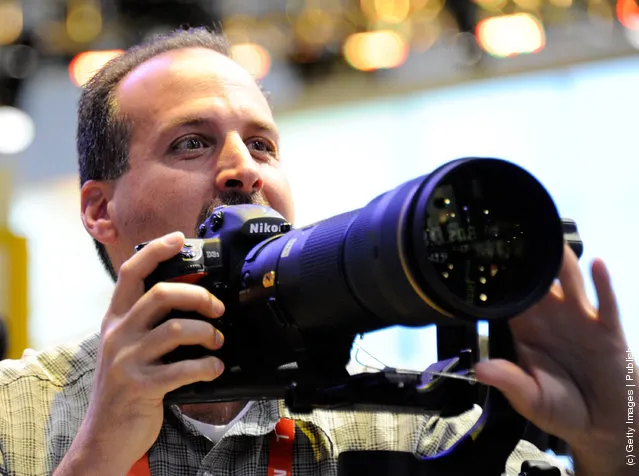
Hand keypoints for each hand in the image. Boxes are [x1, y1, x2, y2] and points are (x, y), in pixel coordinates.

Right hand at [57, 232, 225, 474]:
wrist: (104, 435)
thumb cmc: (125, 387)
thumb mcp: (126, 348)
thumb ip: (147, 324)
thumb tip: (190, 300)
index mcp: (116, 320)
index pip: (132, 273)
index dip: (156, 251)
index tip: (179, 239)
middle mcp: (119, 335)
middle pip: (161, 294)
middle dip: (198, 296)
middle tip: (217, 307)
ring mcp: (127, 361)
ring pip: (175, 329)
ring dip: (207, 333)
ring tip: (218, 342)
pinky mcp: (140, 386)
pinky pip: (182, 368)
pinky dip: (206, 366)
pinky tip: (214, 367)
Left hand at [474, 244, 632, 473]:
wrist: (604, 424)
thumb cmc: (561, 408)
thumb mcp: (530, 399)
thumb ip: (508, 381)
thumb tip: (480, 369)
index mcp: (525, 328)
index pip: (506, 295)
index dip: (496, 277)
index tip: (482, 257)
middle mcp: (550, 316)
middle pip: (536, 279)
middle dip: (526, 258)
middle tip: (512, 234)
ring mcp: (579, 318)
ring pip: (569, 280)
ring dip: (561, 261)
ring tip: (548, 241)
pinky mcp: (607, 329)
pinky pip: (606, 302)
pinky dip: (602, 282)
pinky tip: (596, 265)